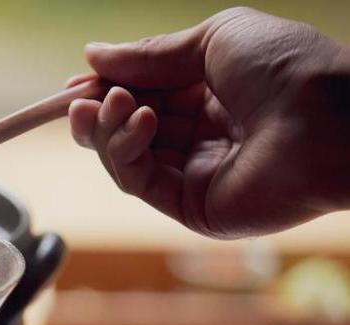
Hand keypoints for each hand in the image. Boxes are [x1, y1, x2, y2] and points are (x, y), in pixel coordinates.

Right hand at [69, 7, 349, 237]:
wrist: (331, 120)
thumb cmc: (286, 67)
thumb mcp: (212, 40)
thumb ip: (149, 54)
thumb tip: (92, 54)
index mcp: (210, 96)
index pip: (142, 96)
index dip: (106, 88)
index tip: (76, 81)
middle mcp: (200, 137)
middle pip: (126, 129)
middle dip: (98, 111)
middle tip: (82, 98)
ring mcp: (194, 175)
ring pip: (125, 157)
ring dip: (107, 129)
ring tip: (115, 104)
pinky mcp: (191, 208)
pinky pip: (139, 181)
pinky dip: (125, 151)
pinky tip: (138, 121)